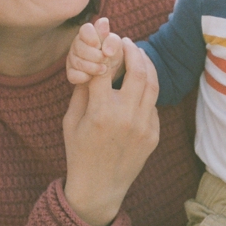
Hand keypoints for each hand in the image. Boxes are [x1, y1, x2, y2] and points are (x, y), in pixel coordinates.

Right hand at [62, 38, 159, 225]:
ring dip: (146, 64)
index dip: (107, 48)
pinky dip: (146, 90)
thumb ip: (82, 90)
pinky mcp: (154, 134)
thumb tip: (93, 60)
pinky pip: (152, 105)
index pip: (106, 68)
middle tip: (127, 40)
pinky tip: (139, 83)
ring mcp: (143, 126)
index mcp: (100, 112)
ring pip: (152, 84)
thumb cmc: (79, 151)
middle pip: (137, 70)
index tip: (106, 38)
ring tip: (139, 53)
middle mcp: (125, 117)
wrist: (99, 187)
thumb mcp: (71, 120)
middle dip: (133, 50)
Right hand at [66, 18, 124, 84]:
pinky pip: (73, 75)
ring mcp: (72, 58)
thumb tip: (106, 38)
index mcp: (88, 33)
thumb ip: (112, 40)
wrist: (110, 73)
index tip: (100, 46)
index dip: (92, 38)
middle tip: (106, 60)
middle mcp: (77, 43)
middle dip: (95, 56)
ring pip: (77, 62)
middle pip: (80, 47)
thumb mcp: (117, 47)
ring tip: (103, 69)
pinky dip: (84, 77)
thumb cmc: (112, 55)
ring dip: (92, 67)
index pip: (85, 30)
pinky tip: (92, 77)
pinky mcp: (71, 73)